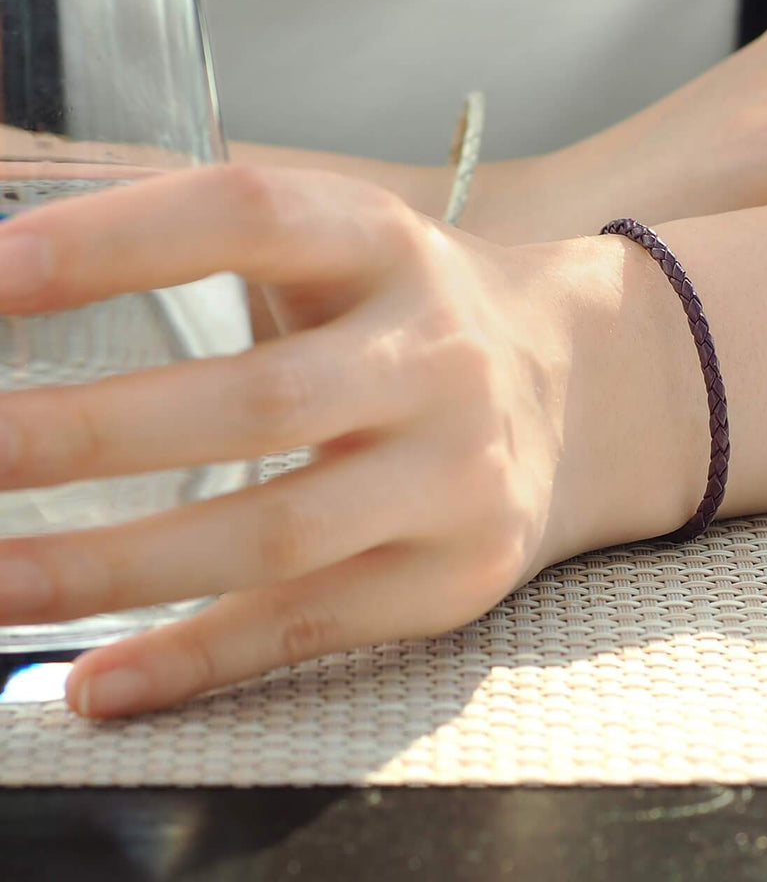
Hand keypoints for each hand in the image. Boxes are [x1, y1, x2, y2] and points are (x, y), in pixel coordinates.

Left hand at [0, 164, 614, 717]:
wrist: (579, 388)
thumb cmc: (414, 312)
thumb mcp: (347, 245)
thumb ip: (212, 240)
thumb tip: (15, 237)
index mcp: (387, 247)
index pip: (254, 217)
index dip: (119, 240)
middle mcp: (435, 356)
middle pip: (263, 401)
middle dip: (88, 434)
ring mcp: (457, 472)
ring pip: (280, 535)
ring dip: (114, 568)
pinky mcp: (459, 570)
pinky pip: (313, 626)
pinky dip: (195, 659)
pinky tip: (95, 681)